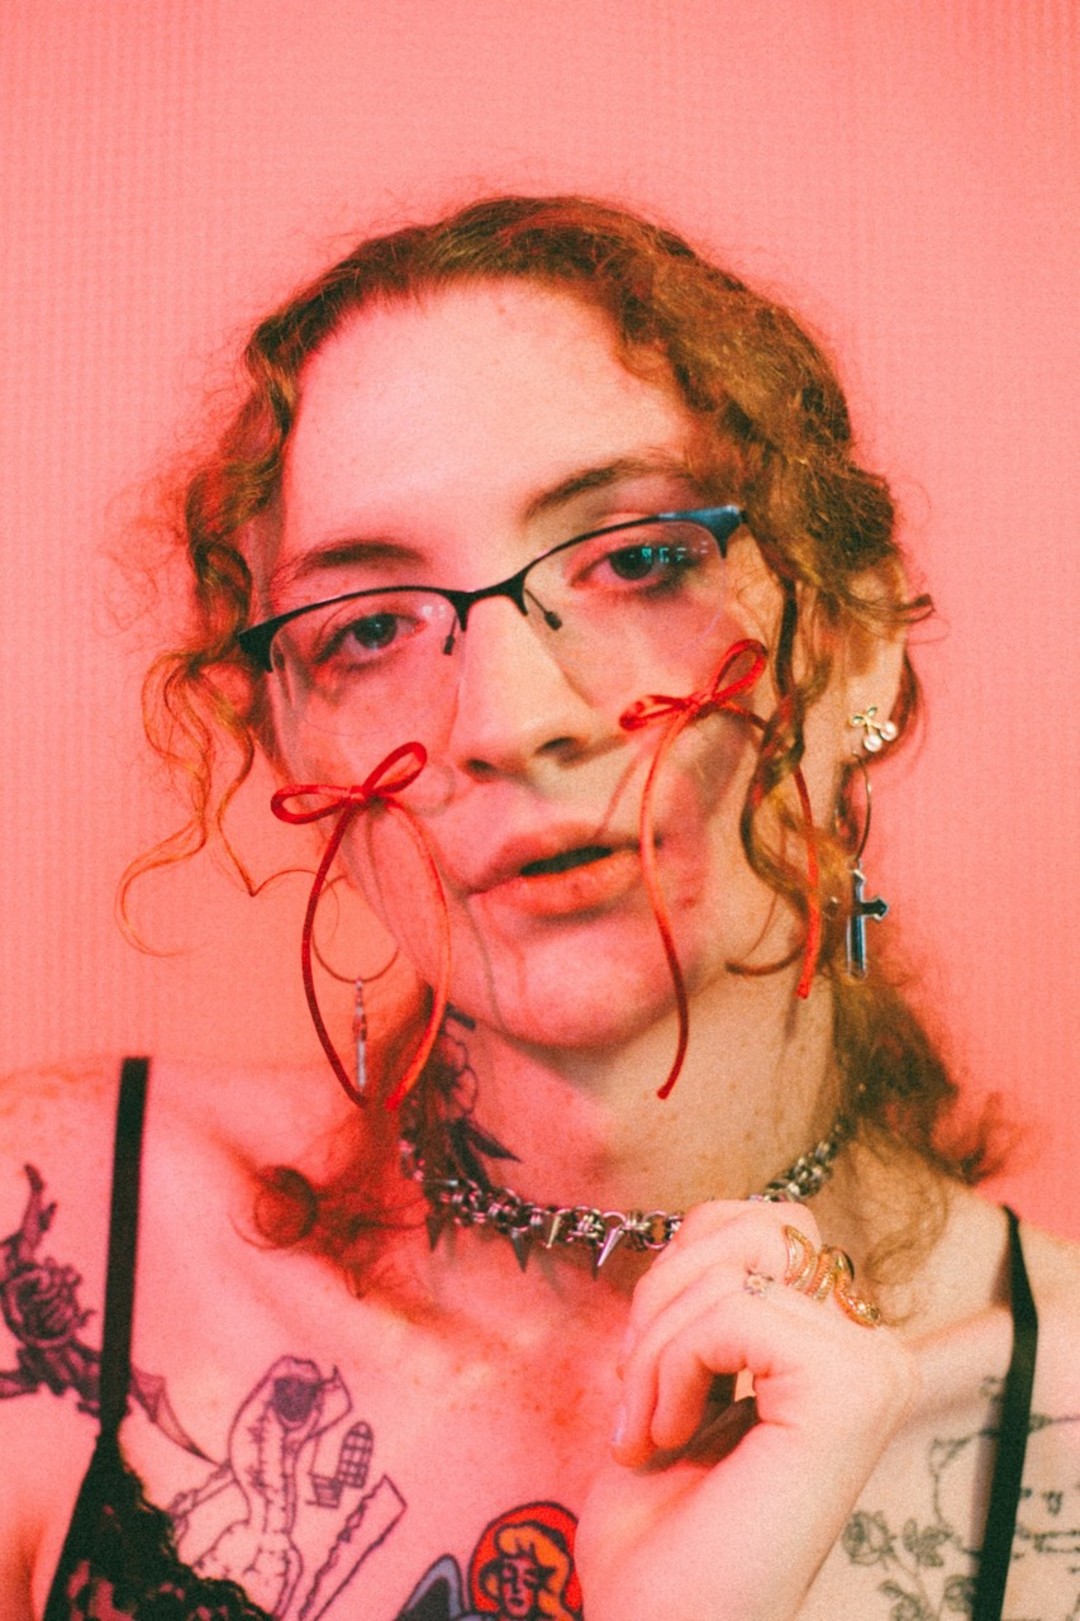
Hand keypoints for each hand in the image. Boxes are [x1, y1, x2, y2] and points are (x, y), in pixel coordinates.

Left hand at [575, 1201, 916, 1620]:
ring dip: (659, 1337)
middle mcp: (875, 1354)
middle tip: (639, 1386)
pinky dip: (671, 1365)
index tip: (643, 1374)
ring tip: (649, 1423)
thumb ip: (711, 1290)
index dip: (677, 1276)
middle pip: (760, 1225)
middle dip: (669, 1288)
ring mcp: (872, 1370)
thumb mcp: (679, 1370)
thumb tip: (710, 1220)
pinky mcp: (851, 1390)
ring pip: (741, 1261)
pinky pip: (735, 1309)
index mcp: (840, 1349)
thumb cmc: (664, 1526)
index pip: (761, 1226)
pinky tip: (665, 1437)